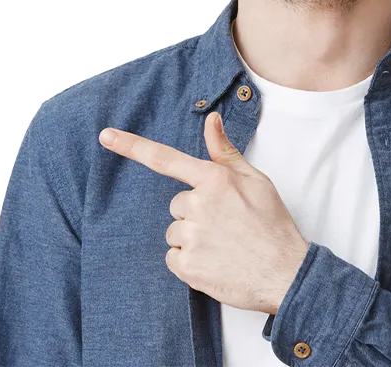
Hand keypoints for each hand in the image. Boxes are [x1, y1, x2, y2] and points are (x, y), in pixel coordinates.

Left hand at [98, 112, 309, 313]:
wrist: (284, 271)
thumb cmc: (272, 222)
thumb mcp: (255, 179)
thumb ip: (225, 151)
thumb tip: (211, 119)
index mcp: (214, 179)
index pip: (166, 158)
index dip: (132, 146)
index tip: (106, 136)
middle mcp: (198, 204)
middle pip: (178, 204)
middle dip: (195, 212)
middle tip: (226, 224)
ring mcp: (191, 236)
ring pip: (176, 231)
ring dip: (192, 238)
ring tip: (224, 244)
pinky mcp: (187, 266)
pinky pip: (173, 258)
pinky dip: (189, 261)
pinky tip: (215, 261)